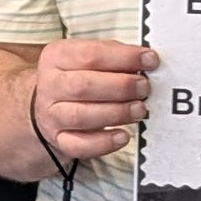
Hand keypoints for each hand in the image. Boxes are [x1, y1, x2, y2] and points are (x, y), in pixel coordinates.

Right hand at [29, 38, 155, 164]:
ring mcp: (52, 115)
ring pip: (81, 116)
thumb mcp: (87, 58)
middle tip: (144, 87)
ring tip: (139, 109)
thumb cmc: (77, 77)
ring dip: (116, 113)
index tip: (150, 60)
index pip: (90, 54)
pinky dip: (104, 143)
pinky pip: (80, 146)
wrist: (50, 104)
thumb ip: (114, 57)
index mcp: (56, 57)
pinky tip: (123, 136)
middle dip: (121, 86)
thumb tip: (145, 61)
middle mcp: (50, 86)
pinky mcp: (59, 139)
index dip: (124, 57)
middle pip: (83, 86)